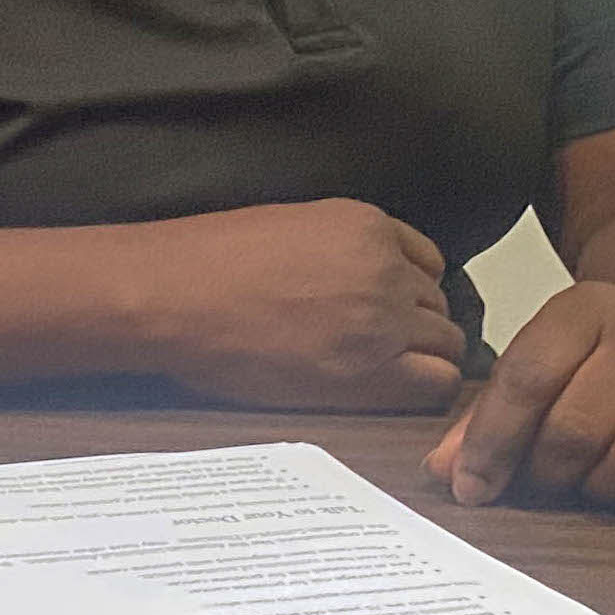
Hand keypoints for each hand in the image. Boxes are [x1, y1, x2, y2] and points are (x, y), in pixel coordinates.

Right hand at [130, 200, 465, 411]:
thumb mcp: (290, 227)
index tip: (383, 310)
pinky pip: (437, 383)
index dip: (407, 291)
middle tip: (374, 348)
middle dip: (414, 327)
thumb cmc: (206, 263)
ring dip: (418, 359)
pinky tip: (383, 391)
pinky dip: (421, 389)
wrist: (169, 295)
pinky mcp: (369, 371)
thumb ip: (342, 248)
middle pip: (439, 306)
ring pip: (446, 345)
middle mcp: (385, 268)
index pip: (428, 262)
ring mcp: (382, 320)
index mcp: (365, 224)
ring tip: (373, 373)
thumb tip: (361, 281)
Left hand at [426, 281, 614, 522]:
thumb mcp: (551, 355)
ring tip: (596, 481)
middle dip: (547, 473)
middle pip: (576, 429)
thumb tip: (443, 474)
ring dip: (605, 489)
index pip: (525, 381)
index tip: (469, 488)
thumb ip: (494, 411)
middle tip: (545, 483)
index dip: (490, 442)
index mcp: (589, 310)